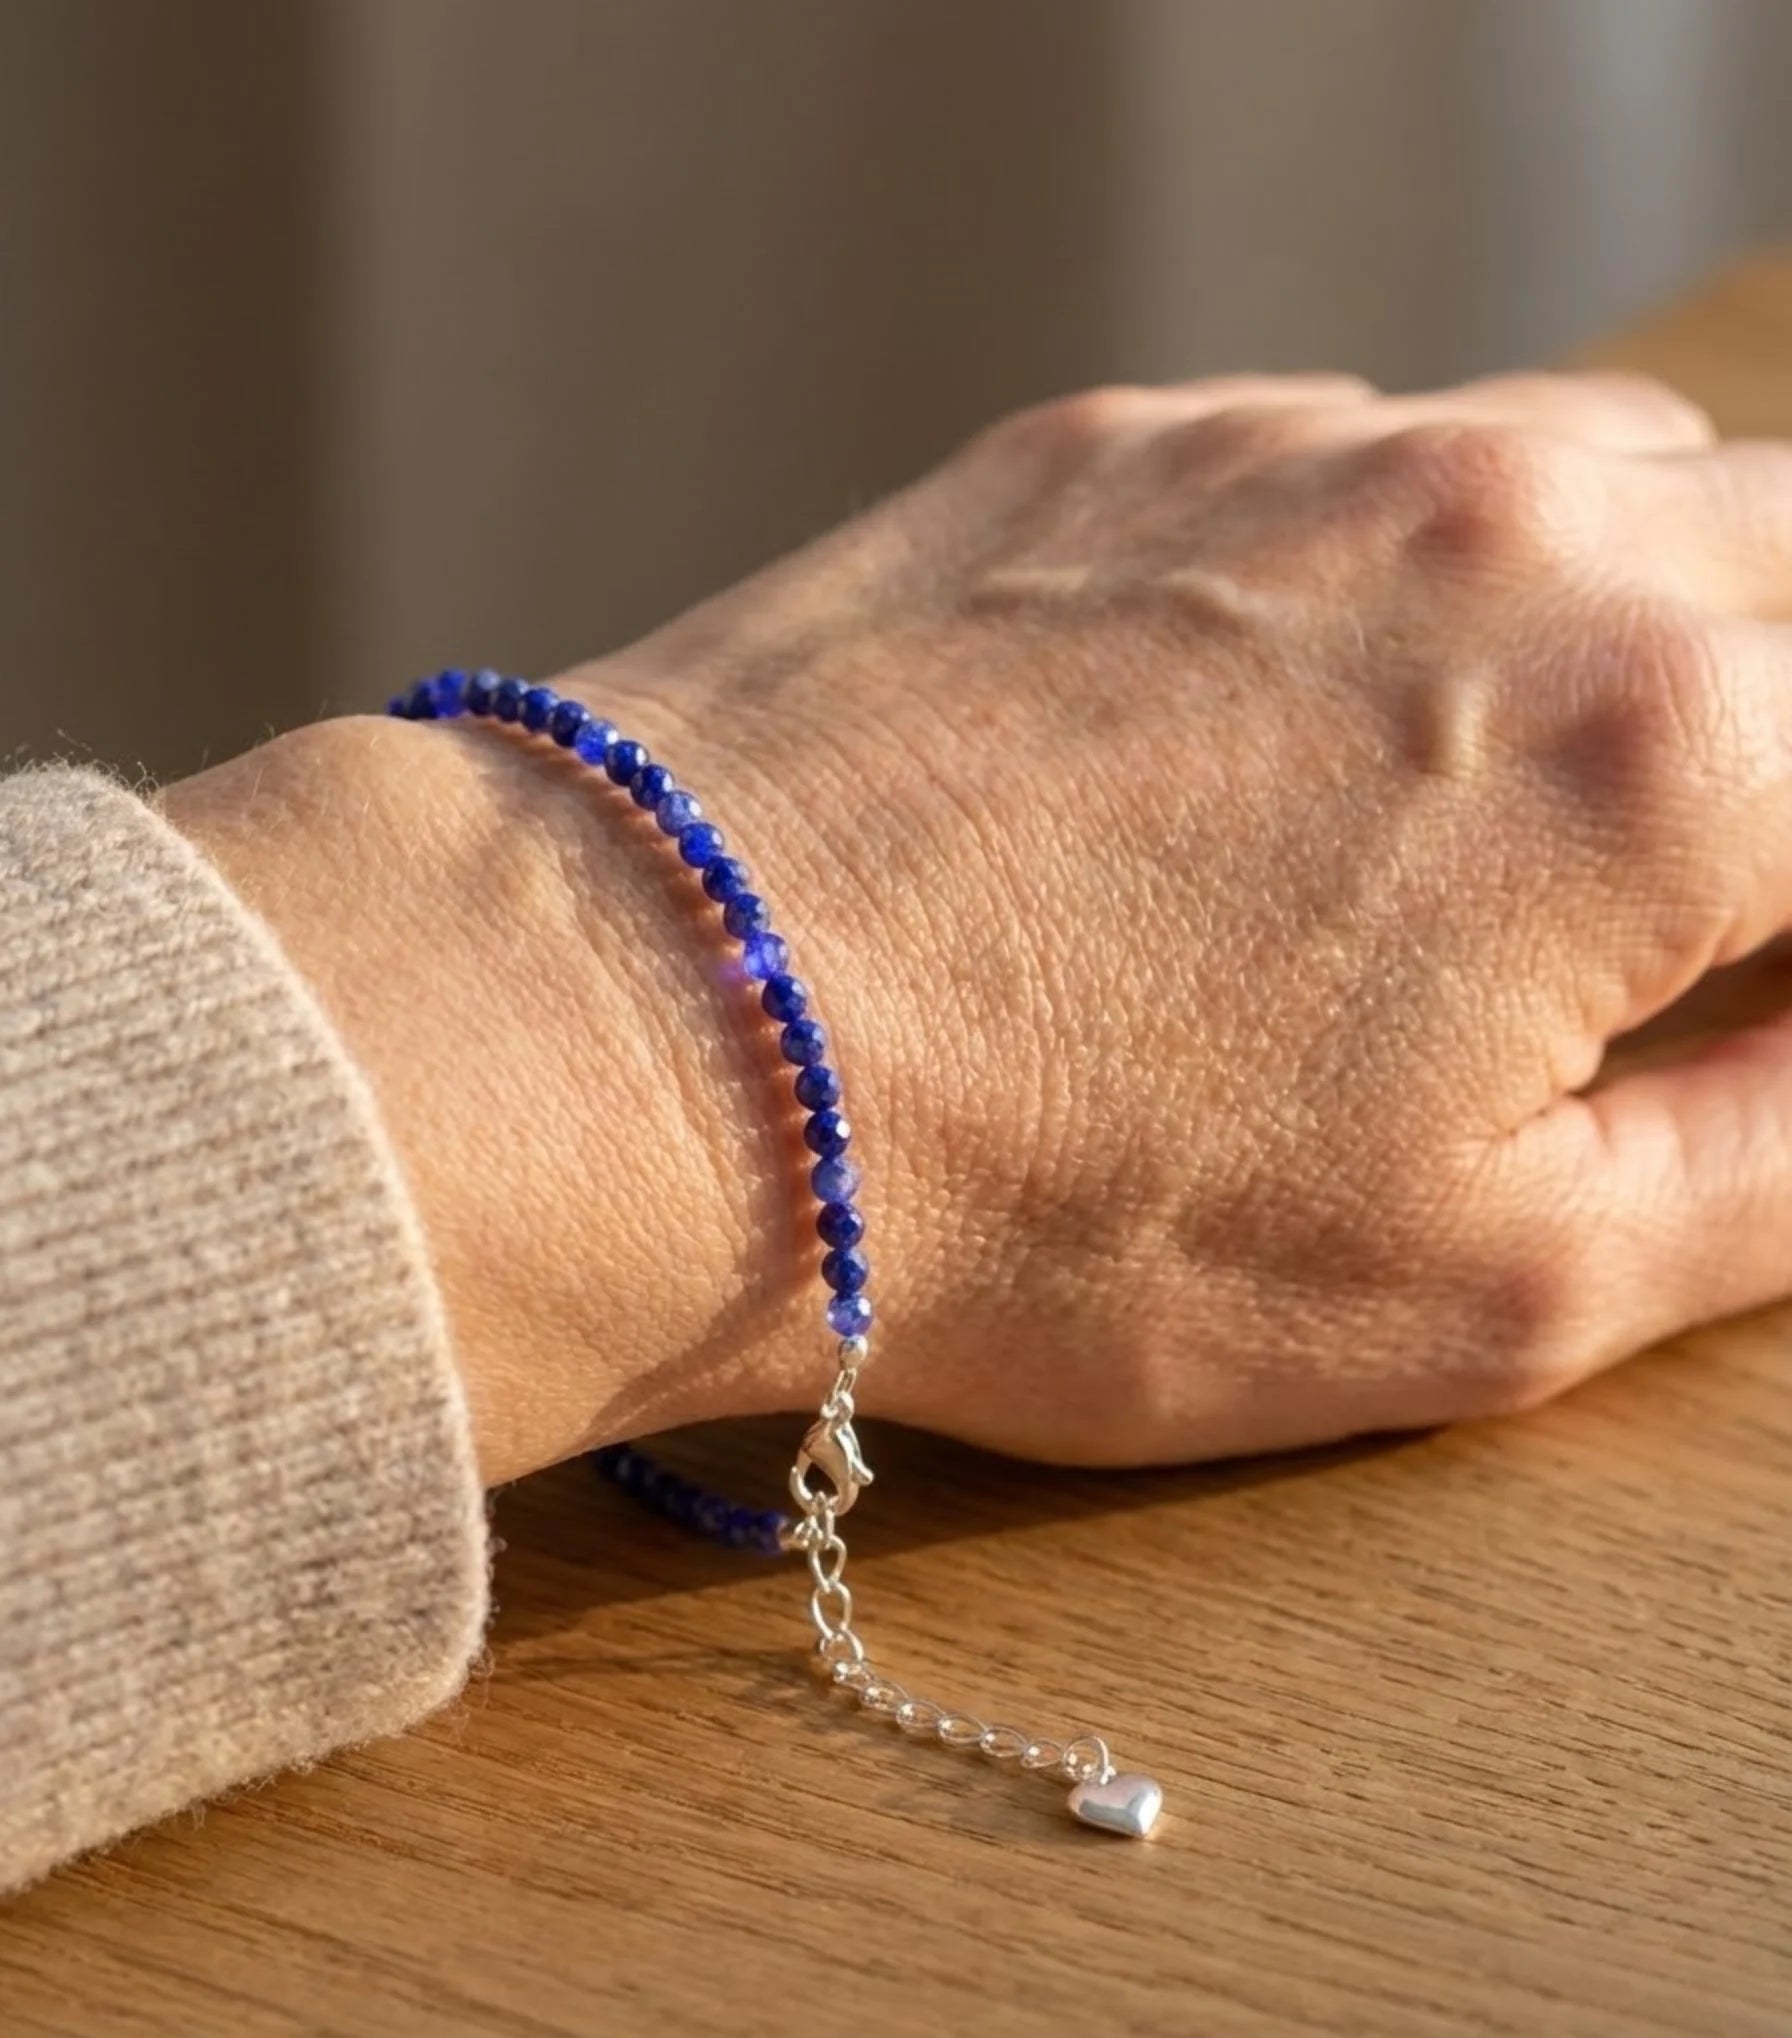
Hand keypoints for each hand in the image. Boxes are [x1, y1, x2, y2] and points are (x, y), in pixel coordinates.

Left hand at [166, 371, 1791, 1478]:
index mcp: (1674, 753)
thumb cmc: (1050, 1204)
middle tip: (1653, 883)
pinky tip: (1259, 707)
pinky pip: (1349, 448)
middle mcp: (1513, 532)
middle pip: (1788, 555)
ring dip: (1602, 605)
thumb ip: (1780, 1156)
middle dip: (1772, 712)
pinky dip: (1384, 559)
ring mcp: (1297, 452)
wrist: (665, 1034)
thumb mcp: (1484, 1289)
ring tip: (1467, 790)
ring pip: (1586, 465)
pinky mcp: (1114, 440)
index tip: (1739, 973)